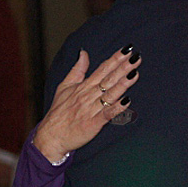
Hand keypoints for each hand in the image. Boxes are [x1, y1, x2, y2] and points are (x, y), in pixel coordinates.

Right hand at [33, 46, 140, 163]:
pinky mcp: (93, 124)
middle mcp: (88, 96)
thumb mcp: (64, 87)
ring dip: (122, 84)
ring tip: (134, 73)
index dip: (116, 59)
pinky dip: (116, 108)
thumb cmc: (58, 112)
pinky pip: (107, 114)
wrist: (51, 137)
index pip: (102, 69)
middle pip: (108, 79)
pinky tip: (127, 101)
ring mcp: (91, 110)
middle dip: (123, 67)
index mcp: (83, 86)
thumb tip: (83, 52)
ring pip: (110, 94)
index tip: (128, 49)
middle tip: (136, 57)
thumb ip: (77, 70)